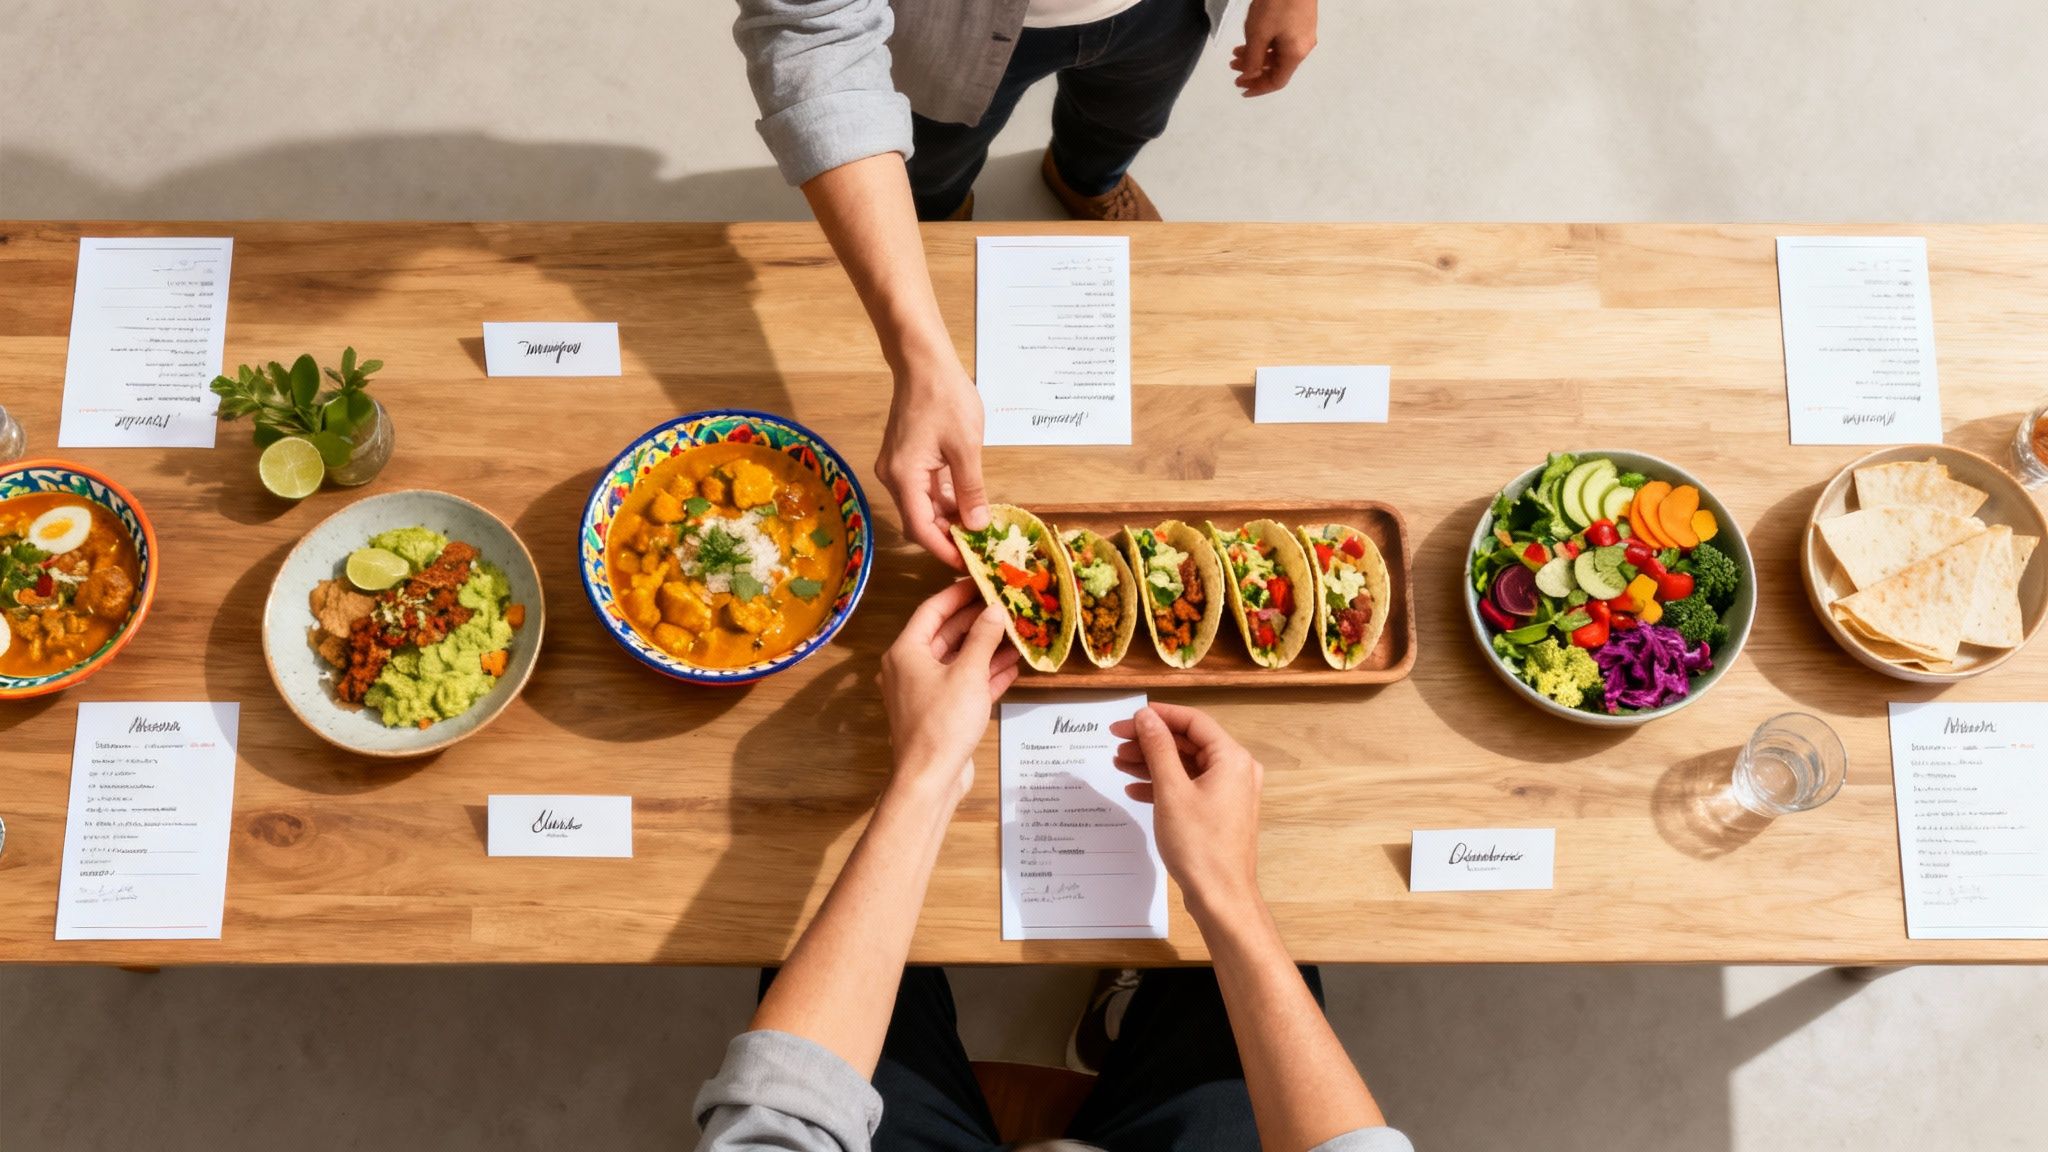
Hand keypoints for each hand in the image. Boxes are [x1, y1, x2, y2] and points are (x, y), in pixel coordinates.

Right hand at [878, 359, 989, 567]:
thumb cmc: (945, 397)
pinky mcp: (906, 459)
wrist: (923, 361)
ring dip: (948, 519)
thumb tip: (977, 526)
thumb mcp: (965, 448)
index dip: (944, 550)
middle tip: (979, 550)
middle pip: (919, 521)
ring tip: (979, 531)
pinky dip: (944, 500)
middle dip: (947, 538)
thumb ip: (970, 490)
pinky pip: (923, 489)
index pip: (920, 529)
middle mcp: (893, 476)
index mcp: (903, 477)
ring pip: (922, 506)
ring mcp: (898, 467)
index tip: (968, 564)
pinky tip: (968, 505)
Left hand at [880, 580, 1021, 804]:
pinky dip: (986, 674)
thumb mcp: (968, 674)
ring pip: (959, 660)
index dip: (958, 593)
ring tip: (1018, 632)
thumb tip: (995, 610)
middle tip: (1007, 604)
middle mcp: (910, 667)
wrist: (930, 779)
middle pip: (947, 634)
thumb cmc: (943, 723)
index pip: (932, 610)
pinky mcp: (941, 711)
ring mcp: (926, 691)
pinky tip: (1014, 665)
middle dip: (978, 621)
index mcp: (906, 651)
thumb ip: (983, 638)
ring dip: (987, 647)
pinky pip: (965, 684)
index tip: (982, 580)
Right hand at [1111, 703, 1264, 918]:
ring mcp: (1229, 793)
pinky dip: (1164, 785)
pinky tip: (1135, 790)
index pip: (1192, 721)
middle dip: (1151, 742)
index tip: (1128, 719)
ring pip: (1186, 766)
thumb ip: (1158, 748)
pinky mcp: (1220, 812)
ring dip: (1153, 763)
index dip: (1158, 716)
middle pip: (1188, 743)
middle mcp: (1236, 770)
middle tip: (1117, 742)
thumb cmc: (1199, 846)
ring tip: (1120, 763)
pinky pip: (1189, 787)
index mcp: (1231, 758)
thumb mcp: (1171, 791)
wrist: (1220, 897)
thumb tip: (1146, 717)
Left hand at [1231, 0, 1317, 95]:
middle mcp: (1303, 47)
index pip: (1276, 81)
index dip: (1258, 88)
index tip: (1240, 88)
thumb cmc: (1275, 4)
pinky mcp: (1300, 20)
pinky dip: (1265, 44)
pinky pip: (1281, 40)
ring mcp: (1303, 33)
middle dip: (1253, 70)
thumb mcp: (1258, 34)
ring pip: (1277, 53)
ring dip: (1256, 56)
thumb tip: (1250, 77)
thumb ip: (1252, 59)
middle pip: (1276, 68)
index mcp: (1295, 54)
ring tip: (1236, 52)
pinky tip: (1250, 39)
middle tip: (1232, 68)